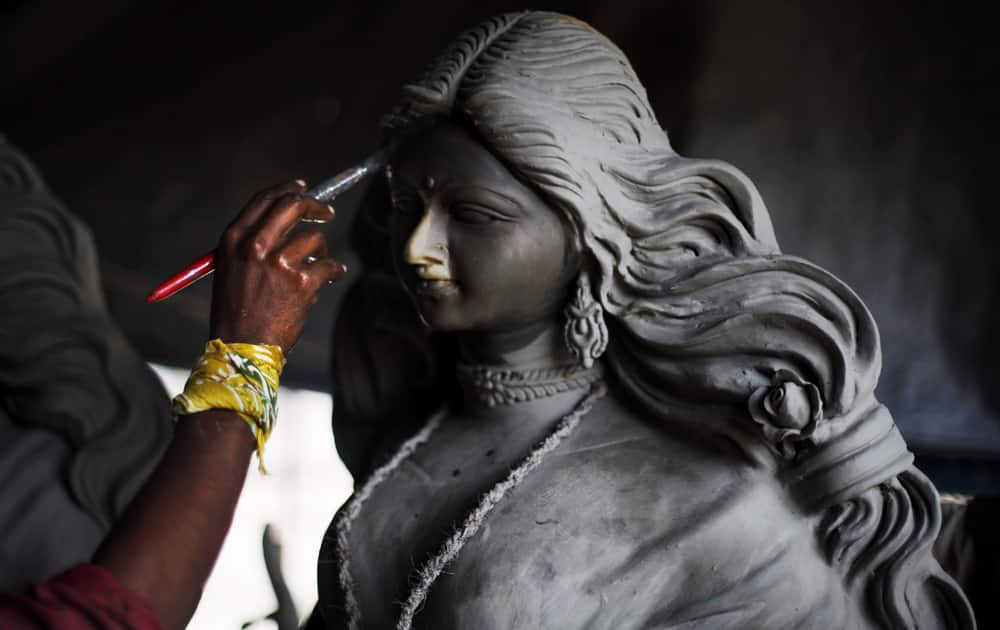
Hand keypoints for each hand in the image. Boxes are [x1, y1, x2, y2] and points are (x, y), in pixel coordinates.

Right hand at [210, 180, 345, 351]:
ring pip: (315, 238)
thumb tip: (285, 221)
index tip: (303, 190)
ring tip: (318, 266)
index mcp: (234, 239)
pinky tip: (331, 276)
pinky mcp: (301, 281)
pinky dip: (333, 271)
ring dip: (321, 251)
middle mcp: (255, 245)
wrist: (242, 347)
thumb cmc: (237, 310)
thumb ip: (253, 242)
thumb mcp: (231, 268)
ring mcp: (279, 262)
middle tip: (327, 213)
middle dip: (315, 206)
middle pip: (292, 206)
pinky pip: (328, 265)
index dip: (287, 191)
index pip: (265, 200)